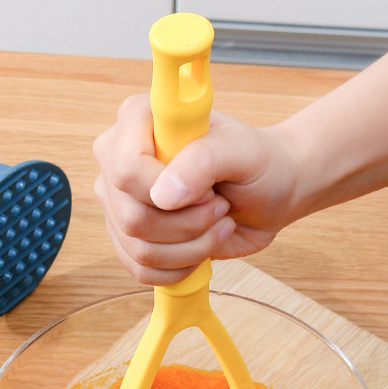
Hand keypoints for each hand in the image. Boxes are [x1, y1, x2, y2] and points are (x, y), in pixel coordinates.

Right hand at [92, 94, 305, 284]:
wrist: (270, 193)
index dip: (166, 190)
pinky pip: (141, 269)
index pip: (126, 169)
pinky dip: (181, 267)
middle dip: (189, 224)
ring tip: (217, 223)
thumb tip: (163, 196)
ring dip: (191, 247)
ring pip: (139, 249)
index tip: (208, 188)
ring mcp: (120, 201)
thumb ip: (205, 160)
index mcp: (138, 119)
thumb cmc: (258, 163)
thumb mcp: (243, 151)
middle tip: (220, 206)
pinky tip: (202, 246)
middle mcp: (118, 159)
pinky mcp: (130, 236)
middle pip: (132, 218)